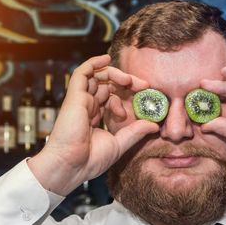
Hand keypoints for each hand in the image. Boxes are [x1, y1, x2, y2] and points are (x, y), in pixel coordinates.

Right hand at [28, 54, 158, 194]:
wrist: (71, 166)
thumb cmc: (89, 160)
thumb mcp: (119, 144)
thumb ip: (135, 132)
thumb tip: (154, 125)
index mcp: (95, 116)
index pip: (112, 97)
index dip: (128, 95)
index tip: (144, 97)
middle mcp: (87, 106)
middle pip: (107, 85)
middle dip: (126, 82)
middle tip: (144, 85)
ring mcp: (81, 100)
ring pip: (97, 76)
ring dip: (115, 74)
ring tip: (129, 81)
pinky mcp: (75, 96)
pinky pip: (83, 72)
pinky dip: (94, 62)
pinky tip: (106, 58)